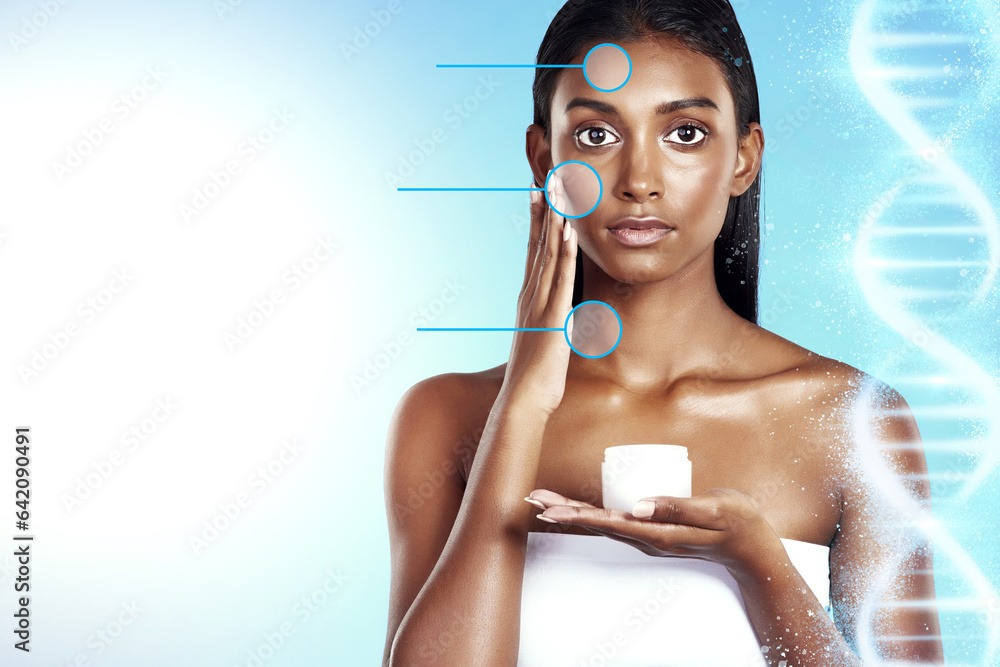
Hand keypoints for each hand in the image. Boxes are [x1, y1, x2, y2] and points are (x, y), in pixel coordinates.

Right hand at [499, 173, 577, 415]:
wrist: (523, 402)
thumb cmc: (535, 378)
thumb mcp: (546, 342)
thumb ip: (553, 323)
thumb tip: (565, 315)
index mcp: (530, 300)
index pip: (535, 252)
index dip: (538, 222)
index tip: (540, 194)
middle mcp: (531, 296)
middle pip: (539, 245)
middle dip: (544, 210)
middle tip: (547, 178)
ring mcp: (539, 305)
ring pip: (548, 254)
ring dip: (555, 221)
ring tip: (558, 191)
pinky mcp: (552, 317)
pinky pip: (559, 279)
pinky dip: (563, 252)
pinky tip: (568, 230)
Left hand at [525, 487, 784, 577]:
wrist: (753, 548)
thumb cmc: (738, 524)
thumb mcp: (713, 511)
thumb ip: (678, 507)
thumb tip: (638, 506)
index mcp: (656, 533)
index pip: (606, 522)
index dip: (575, 514)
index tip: (548, 508)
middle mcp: (646, 537)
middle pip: (595, 524)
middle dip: (561, 512)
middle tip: (530, 500)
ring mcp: (648, 535)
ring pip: (601, 523)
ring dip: (571, 513)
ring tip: (541, 503)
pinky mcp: (653, 529)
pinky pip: (614, 520)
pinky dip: (591, 513)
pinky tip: (577, 508)